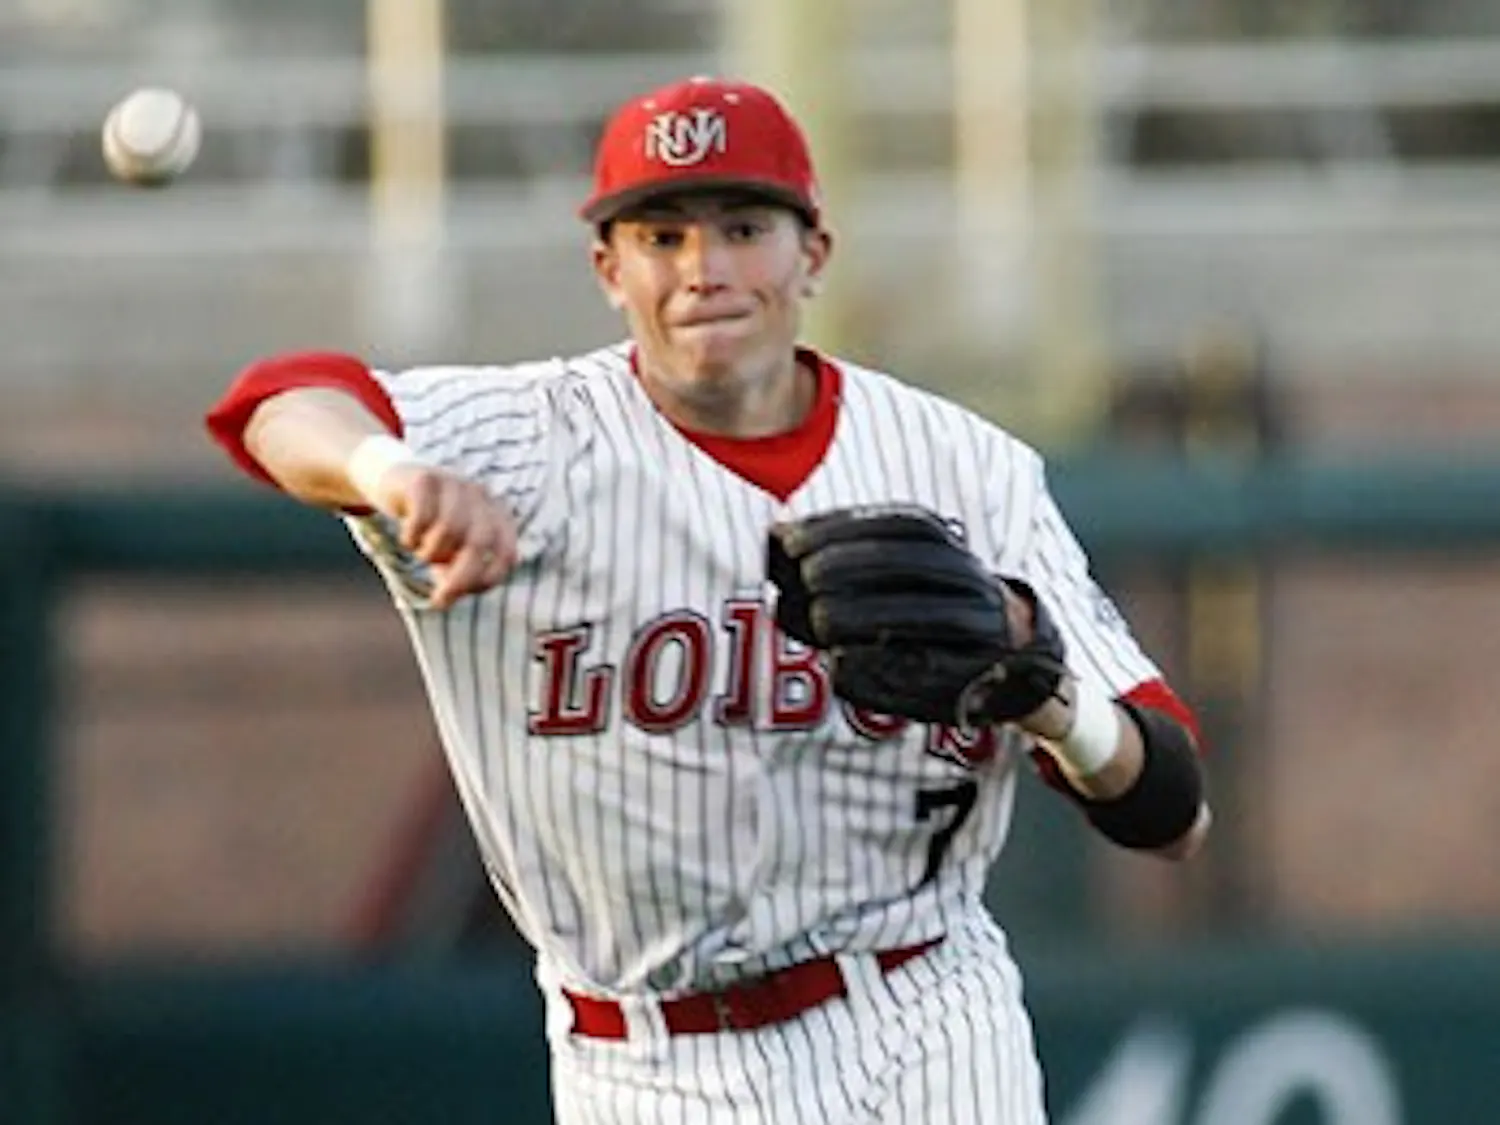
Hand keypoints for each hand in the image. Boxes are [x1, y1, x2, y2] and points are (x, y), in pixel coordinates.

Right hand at [370, 463, 518, 608]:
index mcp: (496, 514)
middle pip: (479, 543)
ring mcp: (454, 483)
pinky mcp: (425, 479)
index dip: (489, 579)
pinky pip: (422, 517)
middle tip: (440, 600)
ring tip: (421, 553)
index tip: (465, 594)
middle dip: (461, 578)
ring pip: (449, 530)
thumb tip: (449, 597)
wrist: (394, 483)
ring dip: (430, 553)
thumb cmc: (429, 525)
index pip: (506, 553)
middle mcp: (480, 496)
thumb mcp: (450, 550)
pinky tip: (408, 539)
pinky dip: (412, 538)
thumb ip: (457, 572)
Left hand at [766, 505, 1067, 726]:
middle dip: (851, 568)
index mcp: (952, 552)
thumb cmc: (930, 614)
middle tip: (803, 579)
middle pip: (912, 565)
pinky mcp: (975, 683)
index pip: (901, 525)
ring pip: (925, 618)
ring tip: (815, 620)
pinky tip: (838, 666)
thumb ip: (843, 563)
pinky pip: (928, 675)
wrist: (1015, 668)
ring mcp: (981, 635)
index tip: (790, 539)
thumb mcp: (898, 577)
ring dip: (864, 616)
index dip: (845, 528)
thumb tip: (773, 543)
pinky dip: (879, 671)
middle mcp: (974, 586)